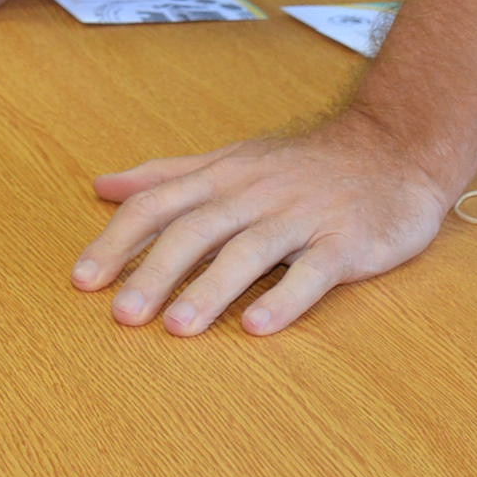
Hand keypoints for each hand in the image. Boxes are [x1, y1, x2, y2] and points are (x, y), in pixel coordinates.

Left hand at [72, 109, 453, 336]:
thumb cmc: (302, 164)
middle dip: (154, 271)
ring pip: (249, 250)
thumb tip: (102, 186)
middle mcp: (254, 193)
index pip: (158, 205)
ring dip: (211, 288)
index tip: (83, 280)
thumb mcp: (229, 160)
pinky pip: (314, 270)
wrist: (394, 148)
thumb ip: (167, 176)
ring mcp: (301, 215)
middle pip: (195, 230)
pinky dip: (286, 298)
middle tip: (122, 314)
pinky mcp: (346, 240)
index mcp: (222, 177)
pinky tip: (259, 326)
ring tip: (179, 328)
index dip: (118, 241)